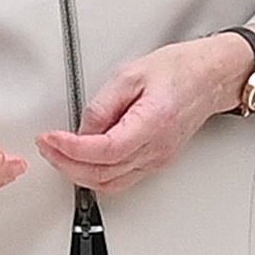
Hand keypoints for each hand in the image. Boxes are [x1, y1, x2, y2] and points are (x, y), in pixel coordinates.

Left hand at [36, 35, 253, 194]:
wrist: (209, 77)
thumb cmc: (178, 71)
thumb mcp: (130, 74)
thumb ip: (103, 104)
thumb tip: (81, 128)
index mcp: (152, 124)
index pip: (104, 151)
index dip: (71, 149)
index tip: (49, 138)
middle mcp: (156, 149)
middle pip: (103, 175)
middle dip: (66, 164)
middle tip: (46, 146)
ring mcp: (157, 160)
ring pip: (110, 184)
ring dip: (77, 173)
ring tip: (56, 153)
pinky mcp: (155, 161)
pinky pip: (120, 178)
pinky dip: (94, 174)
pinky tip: (80, 159)